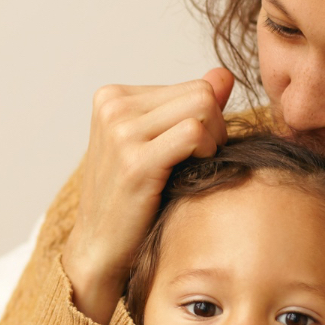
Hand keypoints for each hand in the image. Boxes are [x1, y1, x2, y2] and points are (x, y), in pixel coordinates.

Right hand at [63, 69, 233, 323]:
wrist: (100, 250)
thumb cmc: (132, 200)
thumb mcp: (157, 144)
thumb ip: (189, 107)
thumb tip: (223, 74)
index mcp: (112, 97)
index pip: (192, 85)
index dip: (206, 121)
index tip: (190, 155)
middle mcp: (112, 106)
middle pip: (201, 93)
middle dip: (214, 129)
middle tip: (198, 165)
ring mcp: (120, 131)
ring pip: (203, 108)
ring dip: (213, 142)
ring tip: (193, 170)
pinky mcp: (134, 160)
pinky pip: (194, 133)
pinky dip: (207, 153)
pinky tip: (192, 176)